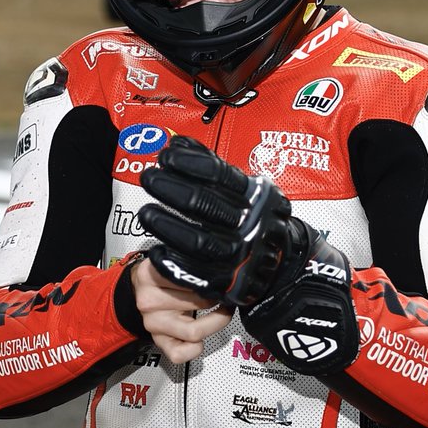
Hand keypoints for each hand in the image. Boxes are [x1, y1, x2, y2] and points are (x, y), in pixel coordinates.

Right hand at [131, 257, 232, 363]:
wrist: (140, 291)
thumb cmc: (162, 279)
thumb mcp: (171, 264)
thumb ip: (191, 266)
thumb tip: (222, 273)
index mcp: (150, 276)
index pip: (190, 279)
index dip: (212, 281)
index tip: (221, 282)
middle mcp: (149, 302)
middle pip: (198, 304)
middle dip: (216, 300)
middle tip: (222, 297)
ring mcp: (152, 324)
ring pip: (194, 331)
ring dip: (213, 323)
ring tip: (218, 313)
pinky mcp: (158, 341)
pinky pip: (180, 354)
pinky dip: (195, 349)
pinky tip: (200, 337)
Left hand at [138, 136, 303, 305]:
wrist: (282, 264)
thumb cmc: (256, 220)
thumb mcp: (247, 189)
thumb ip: (213, 168)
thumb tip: (178, 145)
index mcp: (256, 199)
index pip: (221, 175)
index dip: (190, 163)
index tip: (167, 156)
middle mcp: (249, 227)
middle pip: (204, 205)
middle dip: (171, 189)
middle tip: (149, 178)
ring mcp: (238, 257)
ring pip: (197, 241)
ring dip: (166, 226)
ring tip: (146, 212)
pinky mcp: (225, 282)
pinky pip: (195, 274)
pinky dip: (173, 263)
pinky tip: (156, 251)